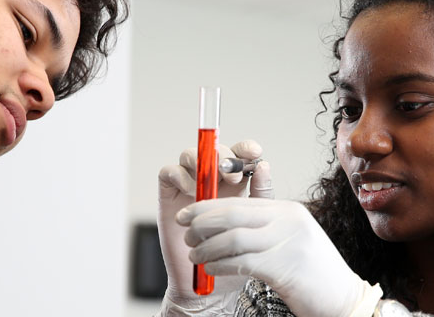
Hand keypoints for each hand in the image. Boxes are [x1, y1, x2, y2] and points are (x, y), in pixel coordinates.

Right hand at [157, 140, 272, 315]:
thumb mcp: (256, 222)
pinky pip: (169, 172)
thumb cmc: (237, 254)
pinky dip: (180, 175)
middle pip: (213, 151)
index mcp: (235, 183)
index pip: (239, 154)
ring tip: (211, 184)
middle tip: (234, 174)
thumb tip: (264, 165)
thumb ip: (261, 194)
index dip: (245, 148)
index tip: (254, 152)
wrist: (212, 284)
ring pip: (189, 156)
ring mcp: (188, 186)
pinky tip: (192, 192)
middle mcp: (211, 181)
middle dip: (224, 155)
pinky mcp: (170, 196)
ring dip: (201, 162)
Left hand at [177, 198, 382, 316]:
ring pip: (232, 238)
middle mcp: (288, 221)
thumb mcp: (292, 239)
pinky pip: (240, 262)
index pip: (240, 201)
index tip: (187, 214)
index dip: (207, 207)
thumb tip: (225, 221)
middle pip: (232, 214)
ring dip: (206, 248)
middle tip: (185, 235)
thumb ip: (265, 226)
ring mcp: (288, 242)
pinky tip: (210, 269)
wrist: (343, 300)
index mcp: (288, 210)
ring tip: (195, 256)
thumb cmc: (313, 274)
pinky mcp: (284, 267)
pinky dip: (219, 265)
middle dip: (202, 224)